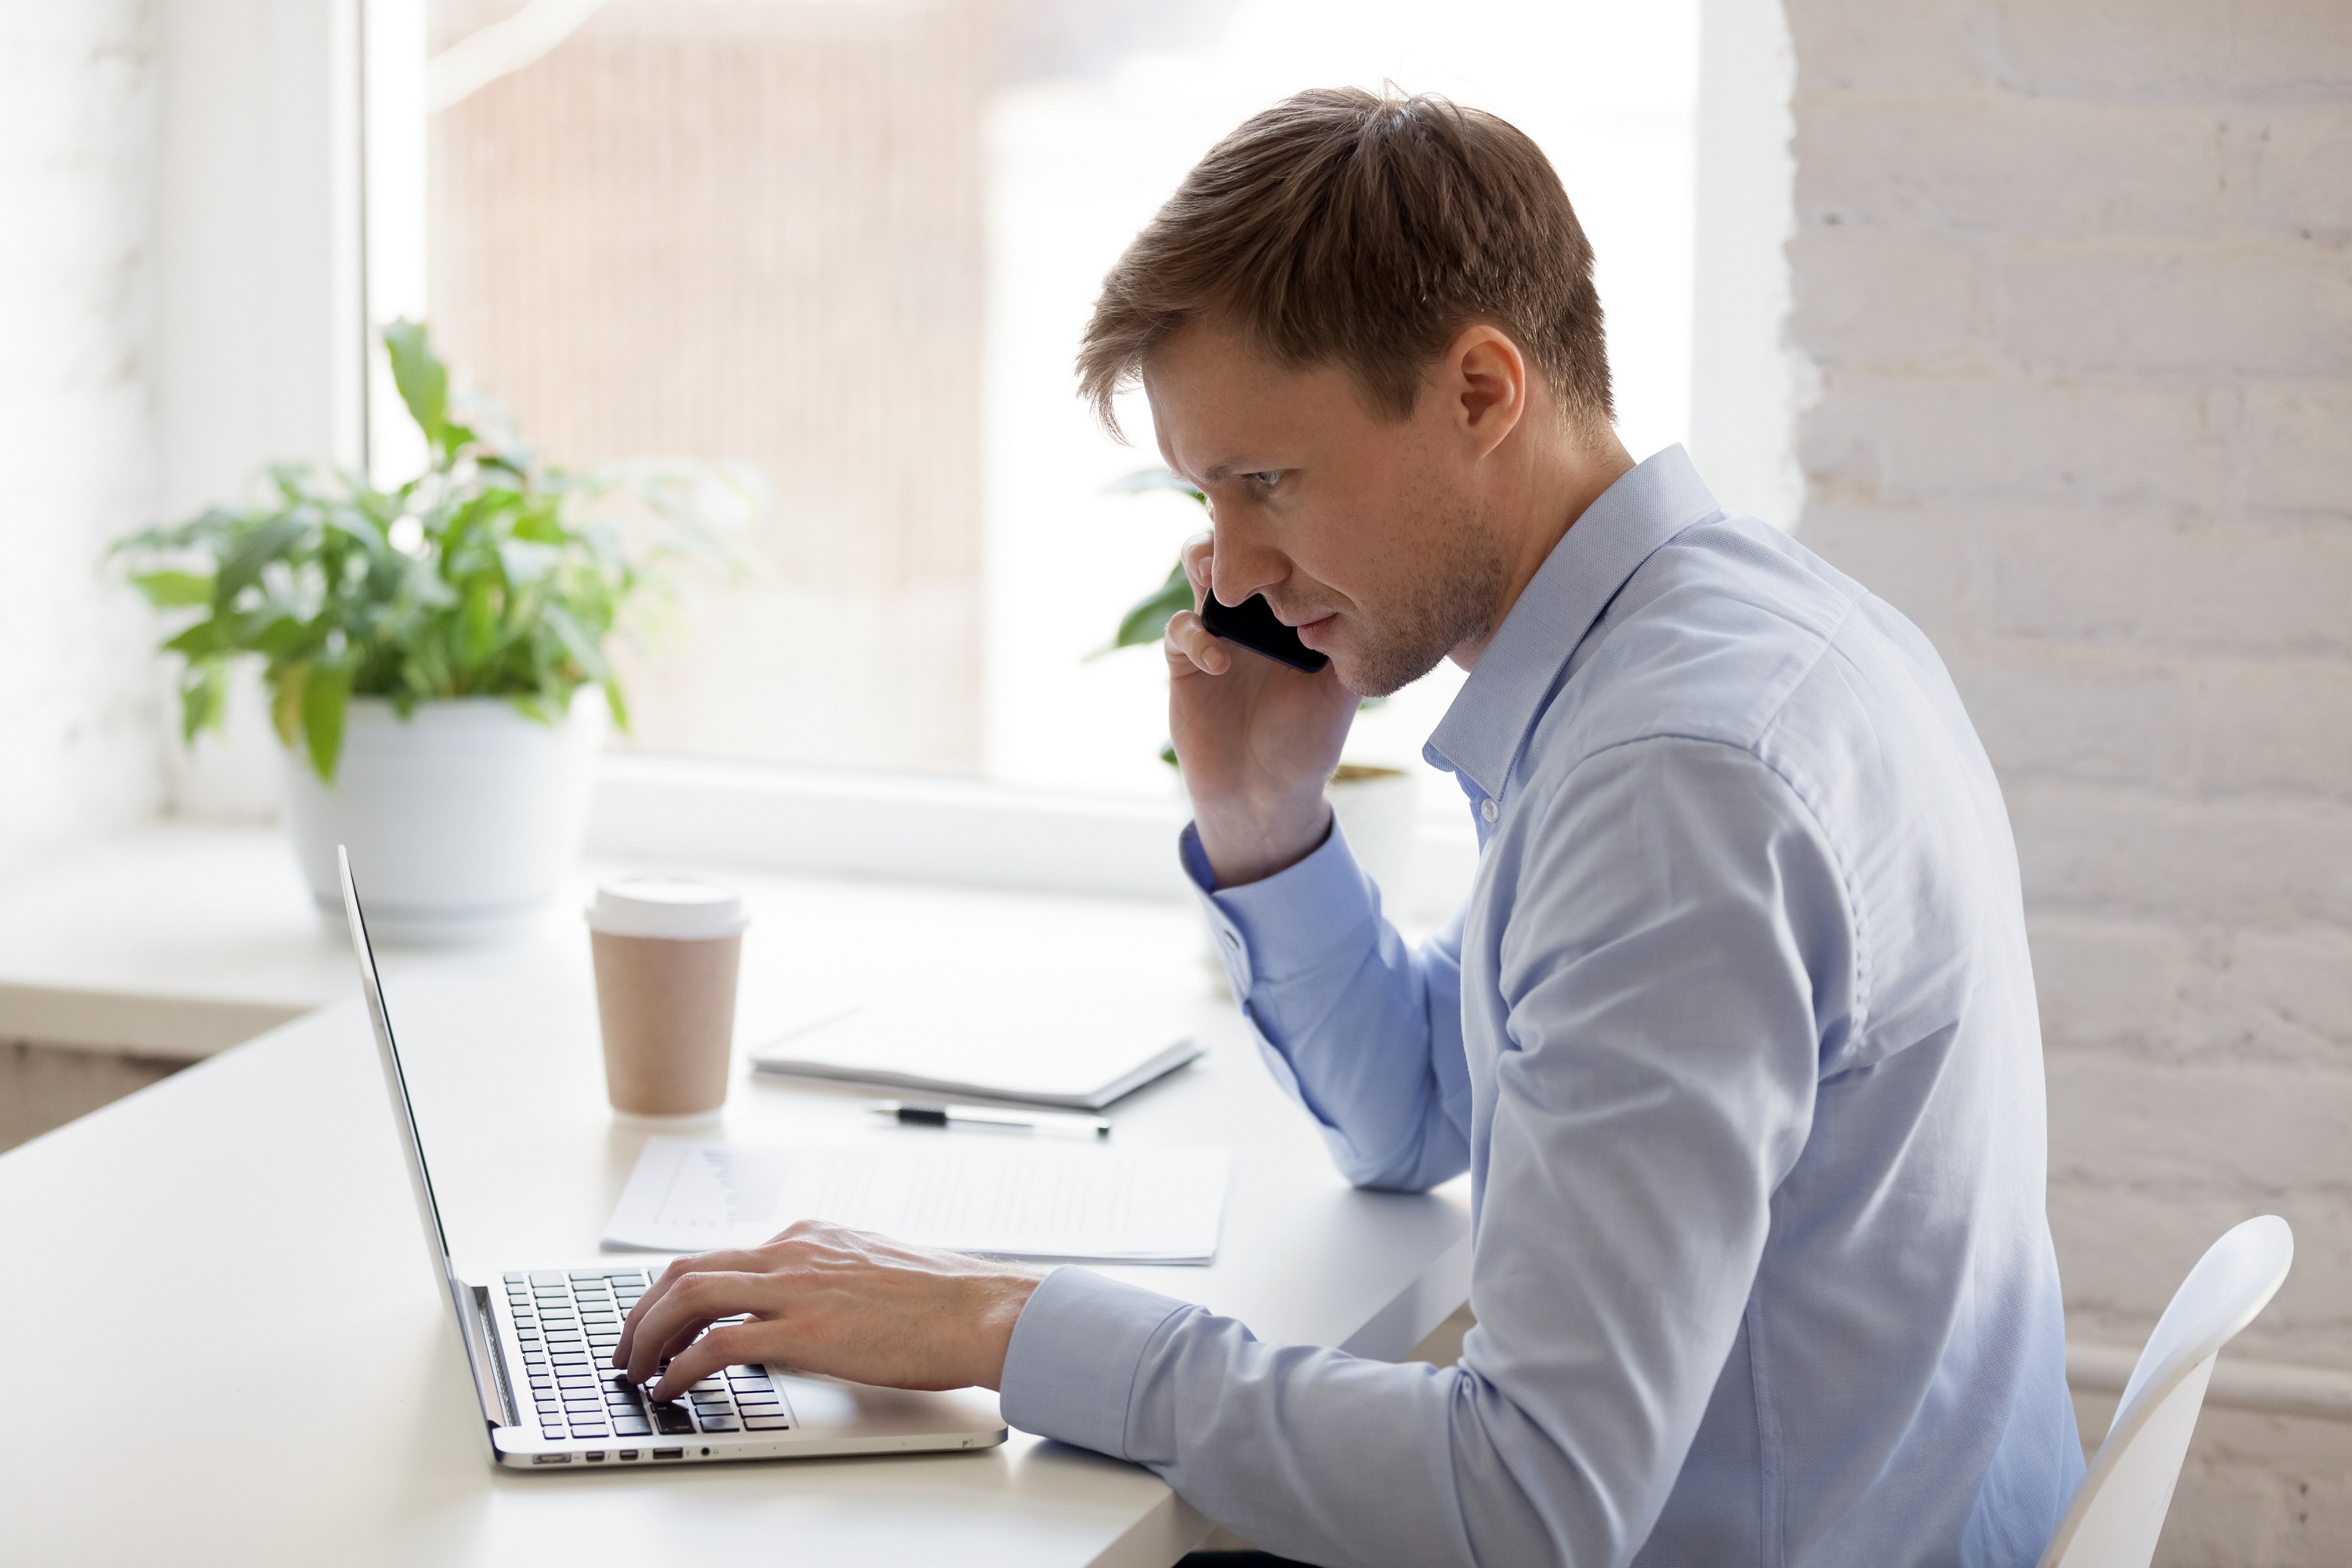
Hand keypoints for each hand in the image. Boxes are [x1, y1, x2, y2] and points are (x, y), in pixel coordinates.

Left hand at [612, 1221, 1044, 1400]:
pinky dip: (682, 1365)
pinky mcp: (806, 1328)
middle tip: (626, 1349)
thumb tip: (787, 1319)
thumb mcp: (867, 1273)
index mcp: (809, 1237)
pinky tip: (672, 1387)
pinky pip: (719, 1341)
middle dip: (641, 1311)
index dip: (675, 1293)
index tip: (658, 1322)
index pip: (719, 1256)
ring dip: (648, 1334)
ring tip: (636, 1370)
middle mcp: (793, 1251)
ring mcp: (797, 1287)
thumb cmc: (941, 1302)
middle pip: (686, 1268)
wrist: (981, 1310)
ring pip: (689, 1294)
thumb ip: (822, 1283)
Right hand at [1165, 531, 1357, 885]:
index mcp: (1292, 602)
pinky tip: (1221, 663)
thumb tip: (1378, 596)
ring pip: (1196, 564)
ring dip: (1204, 558)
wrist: (1267, 791)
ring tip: (1220, 578)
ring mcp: (1217, 627)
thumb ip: (1353, 642)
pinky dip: (1196, 637)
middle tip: (1251, 528)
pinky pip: (1181, 630)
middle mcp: (1254, 605)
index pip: (1285, 543)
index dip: (1287, 519)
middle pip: (1237, 535)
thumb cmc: (1308, 738)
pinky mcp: (1186, 661)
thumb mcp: (1345, 688)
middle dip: (1239, 522)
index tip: (1303, 514)